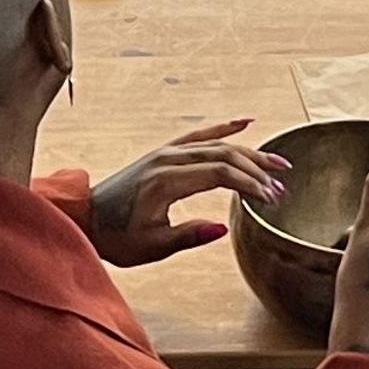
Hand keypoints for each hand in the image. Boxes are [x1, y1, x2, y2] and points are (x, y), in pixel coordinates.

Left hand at [80, 117, 289, 266]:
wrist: (85, 218)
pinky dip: (223, 129)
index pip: (220, 174)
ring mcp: (165, 152)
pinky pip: (199, 136)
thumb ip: (189, 236)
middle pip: (223, 155)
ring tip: (277, 162)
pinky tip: (245, 122)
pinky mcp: (163, 153)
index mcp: (166, 182)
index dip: (249, 184)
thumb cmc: (117, 237)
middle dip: (256, 169)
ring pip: (215, 144)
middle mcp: (167, 160)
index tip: (270, 198)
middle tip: (282, 184)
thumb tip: (224, 228)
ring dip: (248, 152)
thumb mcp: (152, 246)